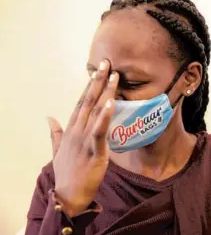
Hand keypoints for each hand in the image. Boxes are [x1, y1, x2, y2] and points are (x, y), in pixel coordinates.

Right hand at [48, 60, 118, 216]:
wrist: (68, 196)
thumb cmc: (66, 173)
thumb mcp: (58, 150)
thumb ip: (55, 133)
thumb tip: (48, 117)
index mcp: (70, 130)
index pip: (80, 102)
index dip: (89, 85)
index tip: (96, 70)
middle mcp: (77, 130)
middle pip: (88, 101)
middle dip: (97, 81)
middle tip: (106, 62)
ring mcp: (84, 140)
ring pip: (95, 111)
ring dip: (104, 92)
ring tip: (113, 75)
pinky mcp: (94, 151)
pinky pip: (100, 131)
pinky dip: (104, 116)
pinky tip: (111, 102)